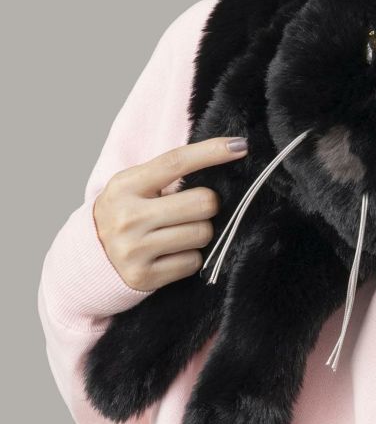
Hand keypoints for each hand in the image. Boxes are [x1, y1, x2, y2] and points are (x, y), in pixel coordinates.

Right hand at [92, 136, 248, 291]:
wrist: (88, 259)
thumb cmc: (125, 213)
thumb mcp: (134, 186)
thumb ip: (168, 173)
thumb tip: (225, 156)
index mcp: (126, 186)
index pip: (175, 162)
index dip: (211, 152)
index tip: (240, 146)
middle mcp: (127, 217)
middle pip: (202, 202)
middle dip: (209, 205)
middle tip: (196, 208)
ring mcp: (133, 250)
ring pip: (203, 233)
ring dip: (201, 232)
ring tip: (180, 232)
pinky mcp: (143, 277)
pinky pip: (193, 262)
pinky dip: (190, 257)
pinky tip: (172, 253)